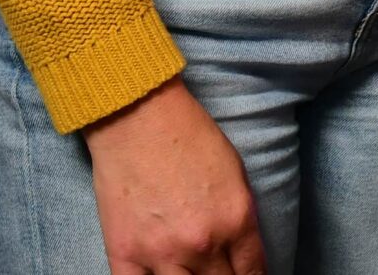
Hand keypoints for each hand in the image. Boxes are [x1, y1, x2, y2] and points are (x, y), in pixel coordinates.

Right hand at [82, 77, 265, 274]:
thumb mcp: (235, 174)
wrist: (138, 118)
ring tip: (193, 273)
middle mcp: (201, 243)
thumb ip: (240, 219)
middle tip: (222, 271)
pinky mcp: (124, 254)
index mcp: (236, 220)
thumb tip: (242, 253)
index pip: (252, 272)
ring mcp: (160, 253)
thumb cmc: (189, 136)